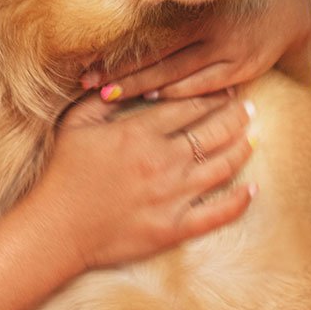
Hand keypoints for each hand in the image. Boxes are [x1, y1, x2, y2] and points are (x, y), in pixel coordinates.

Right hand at [29, 90, 255, 272]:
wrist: (58, 228)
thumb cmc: (63, 174)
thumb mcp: (76, 124)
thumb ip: (102, 99)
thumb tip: (124, 81)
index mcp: (140, 133)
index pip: (190, 106)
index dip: (212, 95)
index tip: (226, 89)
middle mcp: (164, 161)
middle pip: (215, 131)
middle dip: (236, 116)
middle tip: (249, 109)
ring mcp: (173, 196)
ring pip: (224, 166)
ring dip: (243, 149)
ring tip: (253, 138)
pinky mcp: (175, 227)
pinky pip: (219, 213)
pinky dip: (240, 200)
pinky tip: (252, 189)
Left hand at [82, 0, 310, 101]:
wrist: (292, 7)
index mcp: (203, 13)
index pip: (152, 41)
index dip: (121, 56)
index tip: (90, 66)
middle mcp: (216, 36)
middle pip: (160, 63)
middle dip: (123, 77)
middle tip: (90, 86)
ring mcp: (232, 57)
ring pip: (178, 80)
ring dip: (144, 89)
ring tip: (111, 96)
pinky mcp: (245, 71)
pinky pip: (204, 87)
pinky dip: (178, 93)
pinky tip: (154, 99)